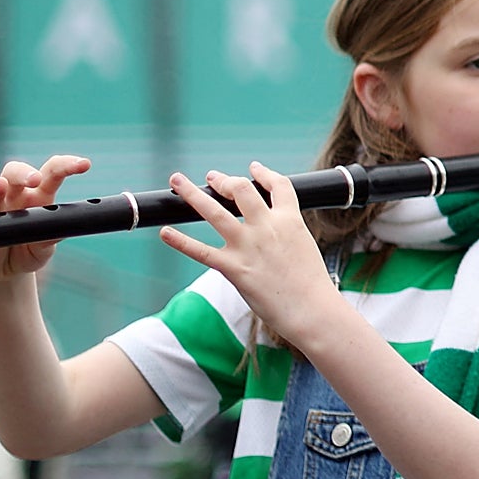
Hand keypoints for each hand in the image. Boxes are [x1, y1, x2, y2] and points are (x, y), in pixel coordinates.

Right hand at [0, 155, 91, 283]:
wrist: (6, 271)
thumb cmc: (30, 251)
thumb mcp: (46, 246)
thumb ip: (52, 235)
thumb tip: (63, 228)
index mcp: (40, 196)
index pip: (53, 172)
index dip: (68, 165)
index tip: (84, 164)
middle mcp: (17, 196)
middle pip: (16, 171)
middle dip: (24, 172)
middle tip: (35, 180)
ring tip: (2, 186)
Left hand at [159, 161, 339, 345]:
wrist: (313, 309)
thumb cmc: (311, 284)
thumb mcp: (304, 246)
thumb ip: (286, 232)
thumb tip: (273, 228)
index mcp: (289, 220)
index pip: (278, 185)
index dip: (264, 173)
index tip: (253, 168)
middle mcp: (266, 227)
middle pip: (241, 189)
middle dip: (224, 180)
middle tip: (212, 178)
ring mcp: (248, 246)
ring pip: (214, 211)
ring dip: (192, 193)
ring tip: (177, 181)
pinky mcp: (234, 268)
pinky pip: (201, 251)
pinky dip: (180, 241)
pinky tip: (165, 232)